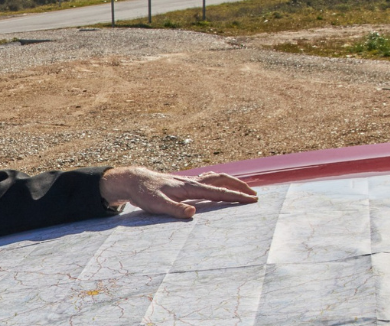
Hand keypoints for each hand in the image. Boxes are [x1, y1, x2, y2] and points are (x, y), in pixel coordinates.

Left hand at [99, 167, 257, 218]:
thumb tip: (193, 212)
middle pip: (221, 180)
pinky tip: (221, 185)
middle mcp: (192, 182)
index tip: (252, 199)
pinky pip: (208, 180)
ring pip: (216, 178)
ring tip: (244, 190)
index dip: (236, 195)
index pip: (218, 192)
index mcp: (189, 188)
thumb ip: (174, 209)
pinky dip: (220, 181)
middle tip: (255, 195)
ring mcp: (189, 181)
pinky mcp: (185, 183)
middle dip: (239, 186)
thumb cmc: (145, 194)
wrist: (134, 181)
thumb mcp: (157, 205)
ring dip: (231, 182)